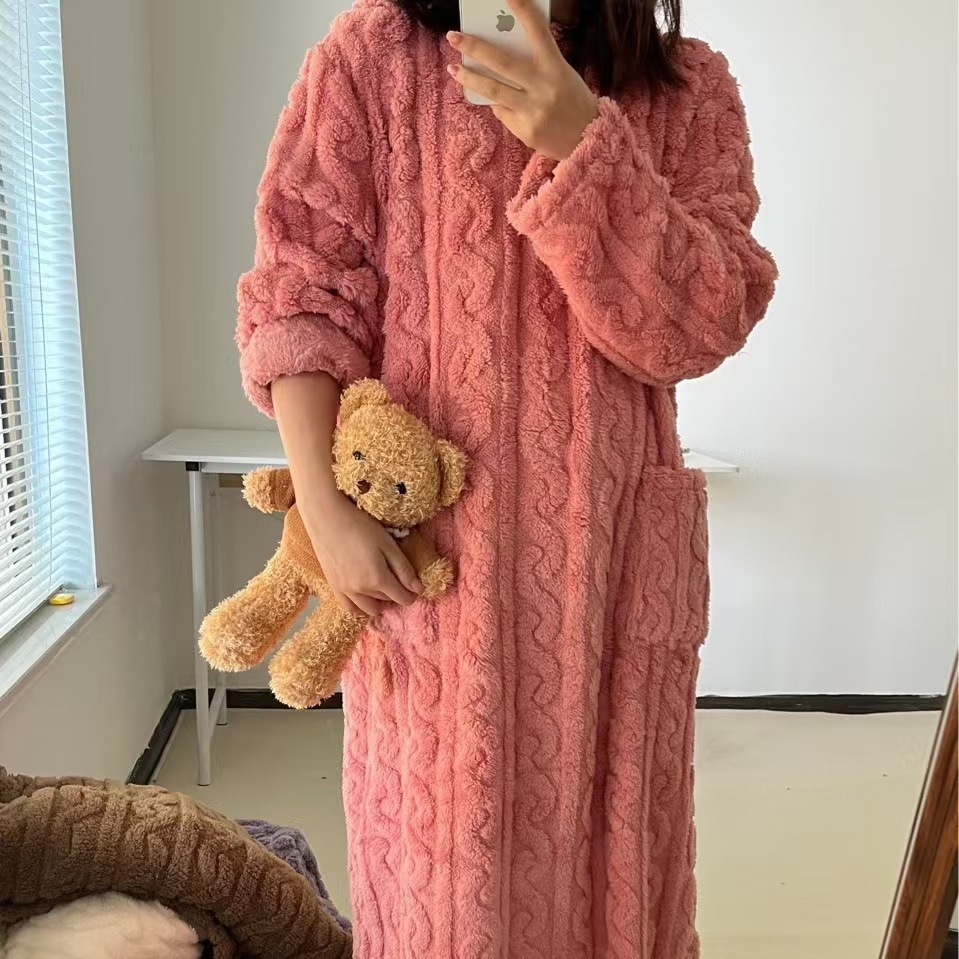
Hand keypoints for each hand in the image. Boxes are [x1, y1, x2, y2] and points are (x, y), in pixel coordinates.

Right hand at [300, 494, 421, 618]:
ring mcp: (345, 590)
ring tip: (382, 588)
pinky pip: (349, 608)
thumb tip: (418, 589)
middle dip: (396, 594)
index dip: (411, 595)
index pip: (402, 598)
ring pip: (369, 608)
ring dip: (379, 602)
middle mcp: (361, 590)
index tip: (415, 588)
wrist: (326, 518)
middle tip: (398, 579)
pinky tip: (365, 596)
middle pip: (386, 601)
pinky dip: (360, 606)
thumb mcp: (388, 544)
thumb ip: (403, 569)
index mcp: (378, 578)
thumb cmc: (360, 526)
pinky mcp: (334, 586)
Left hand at [446, 0, 598, 160]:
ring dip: (469, 77)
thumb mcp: (562, 75)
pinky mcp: (525, 131)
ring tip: (453, 68)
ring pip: (492, 90)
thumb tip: (502, 55)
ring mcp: (532, 111)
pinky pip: (502, 112)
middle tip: (453, 36)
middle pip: (502, 63)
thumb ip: (537, 65)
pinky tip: (495, 101)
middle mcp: (543, 88)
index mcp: (556, 68)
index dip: (523, 12)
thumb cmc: (573, 102)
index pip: (539, 33)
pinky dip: (497, 104)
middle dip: (474, 47)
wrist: (587, 142)